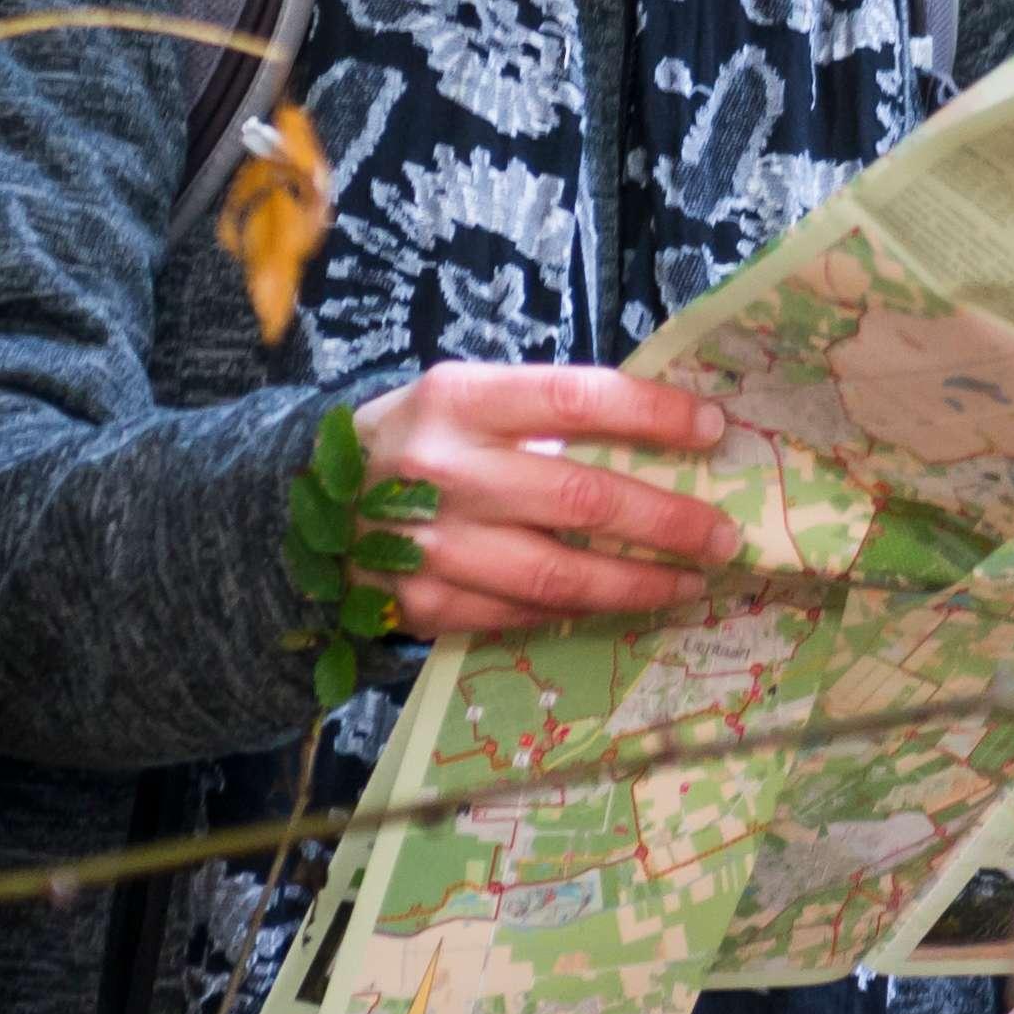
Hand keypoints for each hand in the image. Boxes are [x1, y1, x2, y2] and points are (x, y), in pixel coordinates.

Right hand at [348, 363, 743, 639]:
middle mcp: (442, 469)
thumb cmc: (409, 442)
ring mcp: (428, 546)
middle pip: (580, 496)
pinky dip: (579, 612)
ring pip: (558, 573)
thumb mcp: (461, 401)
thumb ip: (539, 415)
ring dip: (637, 583)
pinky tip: (621, 606)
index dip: (653, 415)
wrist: (289, 506)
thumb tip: (656, 434)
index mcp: (459, 399)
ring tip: (691, 584)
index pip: (576, 399)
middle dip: (667, 521)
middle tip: (724, 535)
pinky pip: (520, 614)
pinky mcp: (421, 606)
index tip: (714, 429)